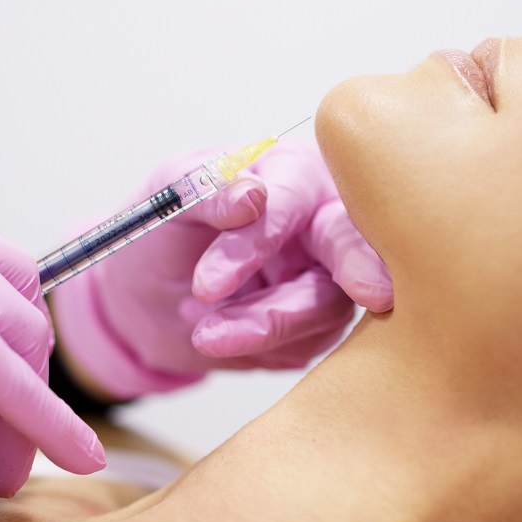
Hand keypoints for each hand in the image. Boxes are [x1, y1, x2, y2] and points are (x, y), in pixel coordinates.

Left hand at [50, 140, 391, 398]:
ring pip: (327, 306)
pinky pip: (309, 344)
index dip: (257, 240)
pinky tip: (221, 336)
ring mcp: (329, 276)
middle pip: (350, 242)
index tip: (207, 285)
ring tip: (203, 333)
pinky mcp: (321, 324)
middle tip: (375, 294)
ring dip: (263, 327)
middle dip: (356, 269)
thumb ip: (204, 192)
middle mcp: (322, 219)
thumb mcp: (166, 200)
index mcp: (291, 173)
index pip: (293, 197)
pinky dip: (259, 348)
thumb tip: (251, 197)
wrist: (146, 299)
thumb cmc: (162, 232)